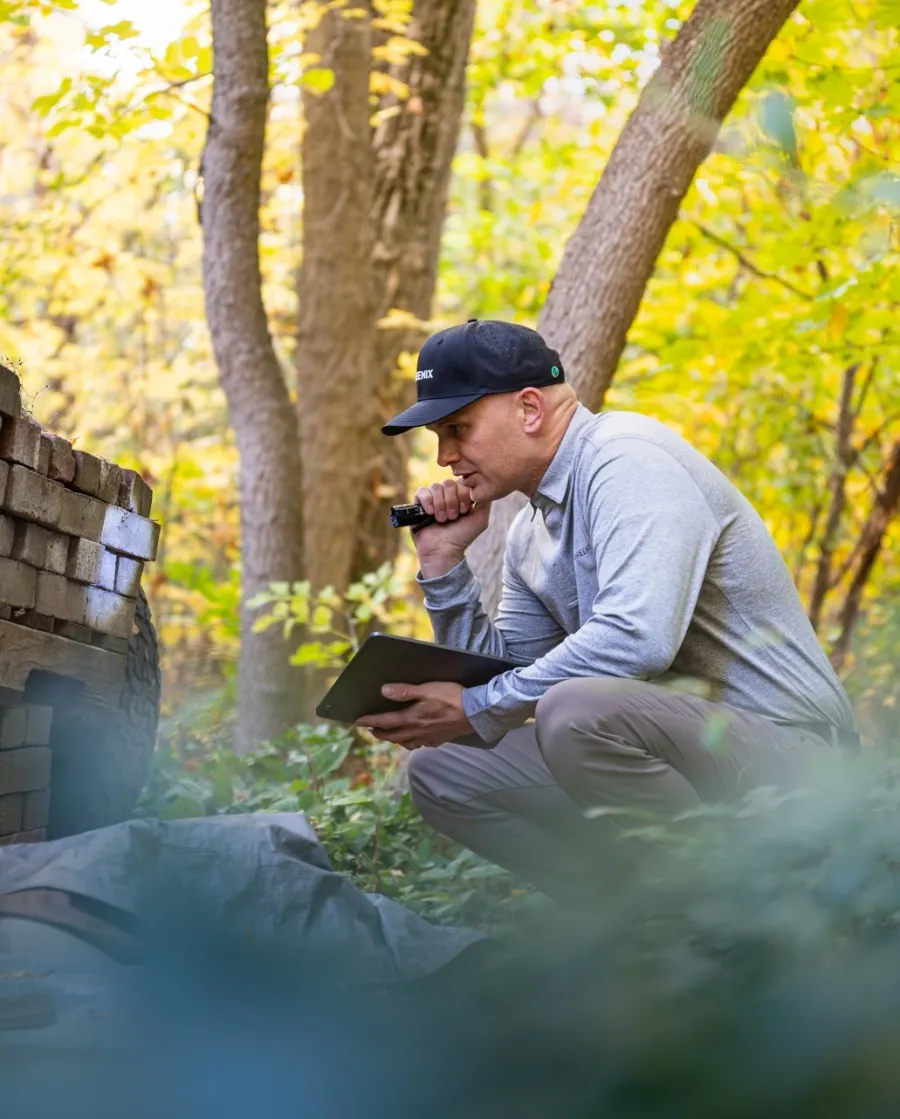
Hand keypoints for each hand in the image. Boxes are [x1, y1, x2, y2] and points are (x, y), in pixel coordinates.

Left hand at [355, 682, 472, 749]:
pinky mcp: (438, 739)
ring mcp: (428, 737)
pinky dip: (412, 742)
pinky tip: (414, 739)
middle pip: (392, 735)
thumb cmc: (451, 697)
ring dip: (393, 739)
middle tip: (369, 729)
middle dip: (378, 733)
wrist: (475, 713)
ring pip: (405, 742)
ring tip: (388, 734)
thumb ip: (405, 691)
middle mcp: (417, 731)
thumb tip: (383, 691)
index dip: (369, 721)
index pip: (385, 722)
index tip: (357, 722)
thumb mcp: (427, 689)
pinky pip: (420, 744)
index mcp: (411, 718)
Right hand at [413, 479, 490, 575]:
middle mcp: (446, 495)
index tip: (464, 511)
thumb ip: (485, 501)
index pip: (461, 481)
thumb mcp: (480, 519)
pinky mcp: (419, 503)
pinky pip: (422, 491)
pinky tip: (431, 513)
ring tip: (442, 519)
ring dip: (441, 505)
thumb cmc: (462, 536)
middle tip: (452, 518)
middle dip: (452, 502)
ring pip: (436, 487)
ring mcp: (432, 498)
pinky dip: (428, 501)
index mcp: (460, 496)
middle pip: (448, 483)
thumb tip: (483, 485)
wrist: (444, 550)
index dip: (463, 495)